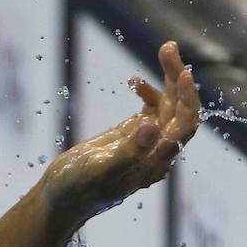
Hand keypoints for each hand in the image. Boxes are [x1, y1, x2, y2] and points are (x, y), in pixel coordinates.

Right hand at [42, 40, 199, 223]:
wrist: (59, 198)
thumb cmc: (77, 189)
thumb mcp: (100, 170)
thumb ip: (128, 151)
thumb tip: (152, 128)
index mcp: (154, 161)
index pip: (184, 126)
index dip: (187, 99)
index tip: (182, 73)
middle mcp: (156, 151)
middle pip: (181, 110)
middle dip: (178, 78)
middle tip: (169, 48)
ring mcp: (145, 142)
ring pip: (168, 106)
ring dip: (169, 79)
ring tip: (164, 49)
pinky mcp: (131, 136)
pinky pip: (152, 110)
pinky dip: (148, 92)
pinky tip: (135, 81)